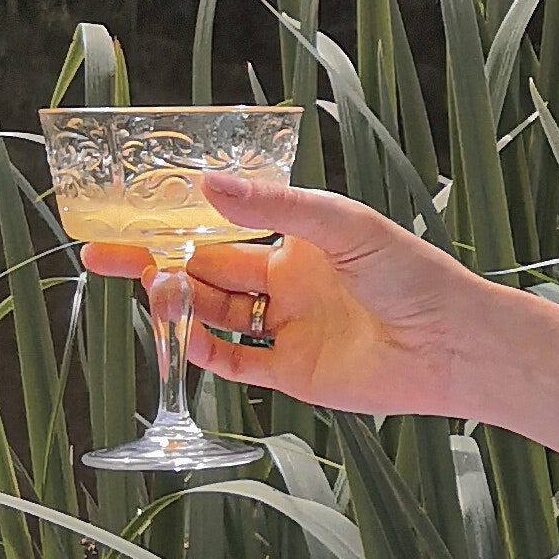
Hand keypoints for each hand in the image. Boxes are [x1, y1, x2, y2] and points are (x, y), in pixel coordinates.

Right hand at [76, 173, 487, 423]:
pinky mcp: (294, 375)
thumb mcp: (341, 226)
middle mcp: (287, 285)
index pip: (222, 230)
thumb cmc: (411, 273)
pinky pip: (239, 363)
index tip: (126, 219)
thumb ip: (273, 208)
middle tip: (105, 256)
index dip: (175, 226)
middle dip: (159, 265)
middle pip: (207, 273)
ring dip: (181, 306)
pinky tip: (185, 337)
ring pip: (216, 316)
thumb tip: (206, 183)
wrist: (452, 343)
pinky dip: (208, 353)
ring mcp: (289, 330)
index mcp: (297, 243)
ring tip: (149, 292)